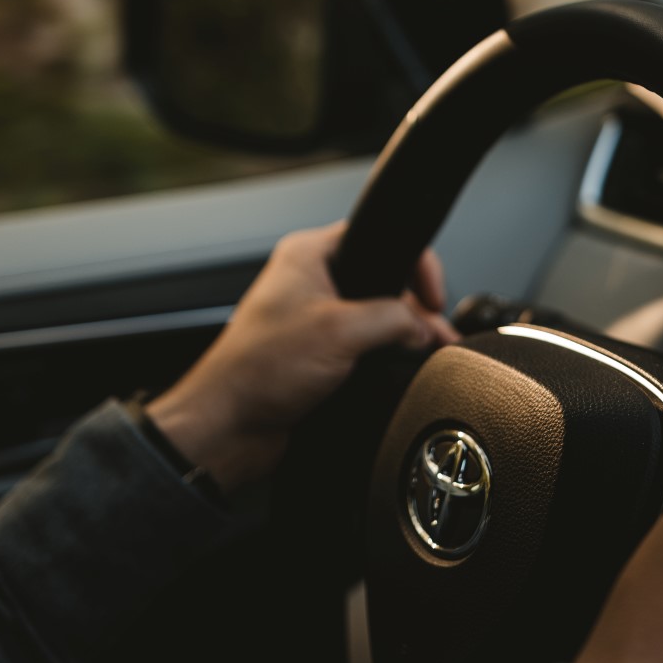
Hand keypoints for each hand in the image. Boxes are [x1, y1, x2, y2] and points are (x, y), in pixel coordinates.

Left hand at [147, 222, 457, 492]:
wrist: (229, 427)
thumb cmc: (256, 371)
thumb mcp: (340, 331)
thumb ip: (393, 319)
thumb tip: (422, 326)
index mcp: (308, 254)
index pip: (378, 235)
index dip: (414, 263)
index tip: (432, 295)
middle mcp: (311, 281)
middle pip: (383, 280)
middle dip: (413, 307)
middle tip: (433, 331)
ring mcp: (315, 319)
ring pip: (376, 317)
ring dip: (402, 335)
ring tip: (426, 353)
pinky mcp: (319, 354)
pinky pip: (363, 347)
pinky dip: (385, 356)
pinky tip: (400, 370)